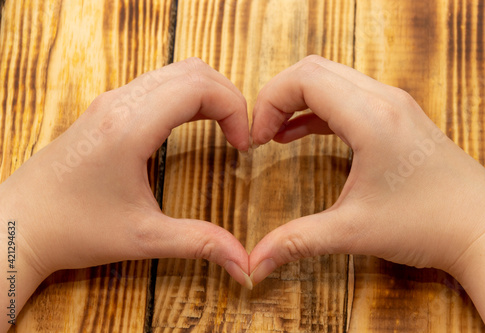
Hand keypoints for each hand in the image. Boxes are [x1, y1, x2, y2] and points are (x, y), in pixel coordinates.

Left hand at [0, 58, 252, 328]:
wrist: (19, 224)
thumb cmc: (74, 229)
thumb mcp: (143, 238)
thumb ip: (200, 244)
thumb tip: (244, 264)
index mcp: (130, 127)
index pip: (199, 87)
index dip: (234, 108)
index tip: (244, 143)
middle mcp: (119, 103)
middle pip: (192, 71)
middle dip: (227, 97)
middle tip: (240, 134)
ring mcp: (110, 102)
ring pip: (174, 72)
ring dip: (207, 93)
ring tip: (224, 128)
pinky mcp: (105, 109)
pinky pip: (157, 83)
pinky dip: (186, 96)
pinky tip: (193, 125)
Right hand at [249, 55, 484, 329]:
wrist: (483, 229)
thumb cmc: (427, 225)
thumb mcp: (352, 232)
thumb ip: (297, 241)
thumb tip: (255, 264)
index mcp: (371, 118)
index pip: (304, 79)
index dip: (269, 101)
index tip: (256, 137)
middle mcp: (384, 100)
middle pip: (315, 69)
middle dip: (278, 96)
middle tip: (261, 132)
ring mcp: (395, 104)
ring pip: (332, 78)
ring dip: (298, 99)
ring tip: (274, 132)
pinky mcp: (399, 116)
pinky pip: (348, 96)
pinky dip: (318, 108)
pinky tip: (300, 133)